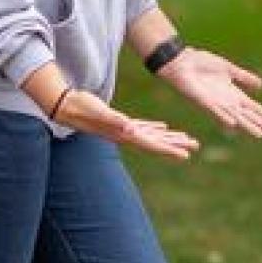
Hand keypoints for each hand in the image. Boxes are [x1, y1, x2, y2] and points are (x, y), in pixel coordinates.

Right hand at [57, 91, 200, 160]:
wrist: (66, 107)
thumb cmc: (83, 108)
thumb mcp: (100, 112)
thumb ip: (114, 120)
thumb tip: (129, 127)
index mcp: (125, 135)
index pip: (152, 145)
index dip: (169, 150)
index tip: (186, 155)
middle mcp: (127, 135)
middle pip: (157, 143)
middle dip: (176, 145)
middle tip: (196, 146)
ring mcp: (124, 130)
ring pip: (152, 136)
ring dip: (170, 138)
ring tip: (186, 139)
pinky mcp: (121, 122)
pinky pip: (143, 127)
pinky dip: (155, 129)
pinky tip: (164, 128)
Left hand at [158, 47, 261, 137]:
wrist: (181, 61)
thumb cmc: (201, 63)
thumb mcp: (228, 69)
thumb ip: (244, 77)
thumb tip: (261, 85)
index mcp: (234, 95)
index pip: (256, 109)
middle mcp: (228, 103)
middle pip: (251, 116)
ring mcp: (216, 103)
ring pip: (237, 117)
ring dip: (248, 125)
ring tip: (261, 134)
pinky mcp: (203, 100)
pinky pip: (216, 110)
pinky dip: (225, 116)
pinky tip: (234, 123)